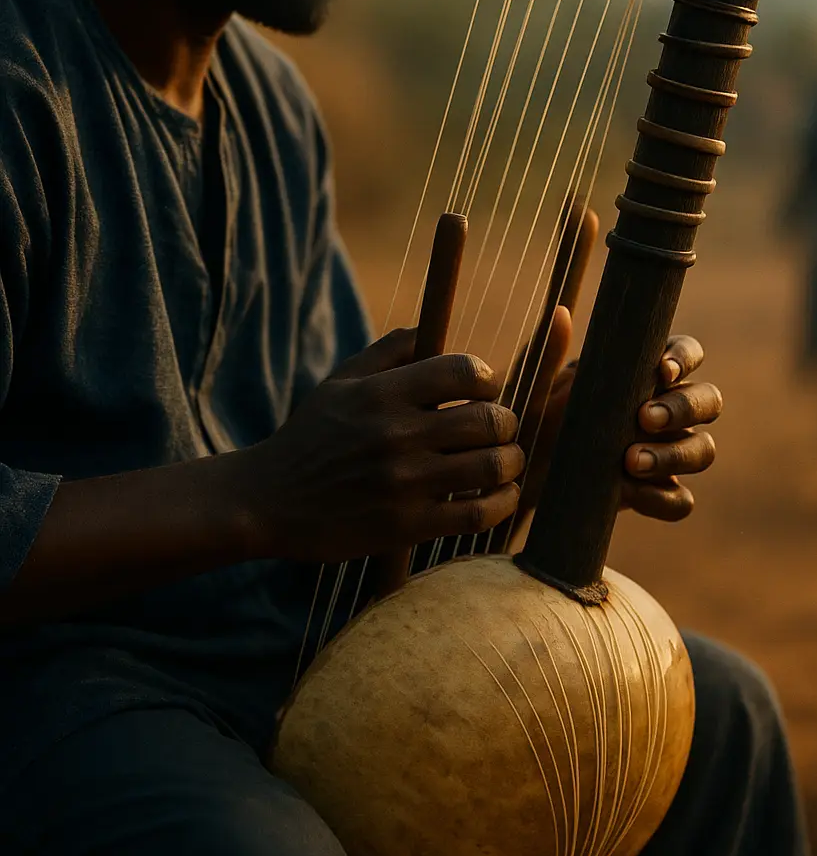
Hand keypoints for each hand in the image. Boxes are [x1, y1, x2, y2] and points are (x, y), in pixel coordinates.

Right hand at [241, 329, 523, 562]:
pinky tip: (500, 496)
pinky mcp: (407, 526)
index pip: (465, 372)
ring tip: (506, 461)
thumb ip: (388, 352)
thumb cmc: (308, 438)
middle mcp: (397, 435)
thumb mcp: (339, 382)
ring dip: (510, 462)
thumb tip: (432, 329)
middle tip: (501, 430)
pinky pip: (477, 514)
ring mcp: (404, 484)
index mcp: (383, 395)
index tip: (486, 392)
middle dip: (506, 423)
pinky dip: (501, 503)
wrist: (266, 502)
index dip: (489, 380)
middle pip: (489, 420)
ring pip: (491, 466)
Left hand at [518, 312, 721, 523]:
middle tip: (644, 418)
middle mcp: (667, 409)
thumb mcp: (534, 386)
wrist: (518, 472)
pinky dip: (661, 498)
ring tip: (630, 461)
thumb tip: (561, 314)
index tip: (660, 371)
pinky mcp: (655, 493)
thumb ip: (547, 352)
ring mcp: (666, 453)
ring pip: (703, 450)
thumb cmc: (534, 415)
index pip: (688, 353)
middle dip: (685, 408)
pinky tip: (628, 492)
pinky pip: (680, 501)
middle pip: (709, 401)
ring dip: (676, 455)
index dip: (685, 358)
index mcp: (646, 372)